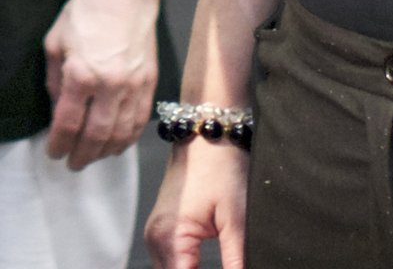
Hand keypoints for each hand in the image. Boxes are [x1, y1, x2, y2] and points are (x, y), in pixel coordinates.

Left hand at [43, 0, 160, 168]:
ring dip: (104, 152)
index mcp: (82, 74)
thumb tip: (57, 110)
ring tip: (91, 157)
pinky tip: (116, 144)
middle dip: (81, 155)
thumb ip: (54, 81)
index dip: (59, 144)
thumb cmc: (84, 11)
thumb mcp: (55, 42)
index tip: (53, 153)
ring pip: (121, 134)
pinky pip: (139, 121)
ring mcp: (134, 86)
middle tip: (71, 164)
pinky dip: (127, 138)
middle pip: (96, 136)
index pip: (68, 123)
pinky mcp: (150, 83)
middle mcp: (111, 85)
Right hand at [146, 139, 247, 268]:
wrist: (206, 137)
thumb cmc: (220, 168)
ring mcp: (155, 234)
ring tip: (222, 266)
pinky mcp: (161, 230)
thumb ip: (237, 259)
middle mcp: (156, 238)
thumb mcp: (235, 219)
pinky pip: (169, 262)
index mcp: (171, 237)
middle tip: (229, 267)